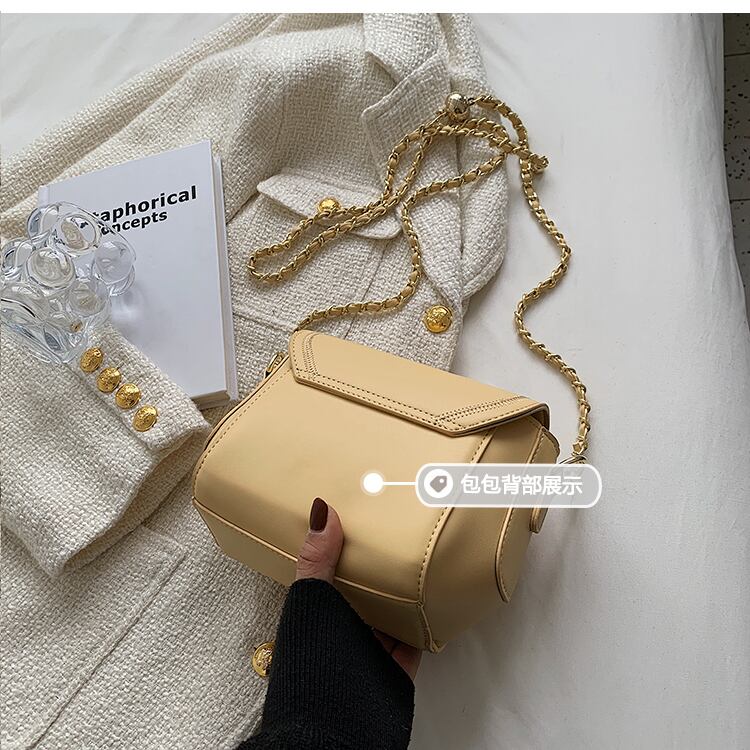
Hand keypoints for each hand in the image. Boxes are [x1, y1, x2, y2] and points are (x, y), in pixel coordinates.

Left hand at [295, 497, 421, 679]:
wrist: (335, 723)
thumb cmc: (312, 659)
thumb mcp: (310, 598)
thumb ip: (317, 558)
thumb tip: (321, 509)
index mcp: (318, 611)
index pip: (333, 575)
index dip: (346, 551)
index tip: (363, 521)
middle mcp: (343, 629)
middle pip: (365, 594)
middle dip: (379, 570)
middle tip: (399, 536)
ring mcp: (370, 649)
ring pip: (391, 614)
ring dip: (403, 594)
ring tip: (421, 559)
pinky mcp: (396, 666)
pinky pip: (414, 639)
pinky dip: (425, 623)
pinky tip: (435, 600)